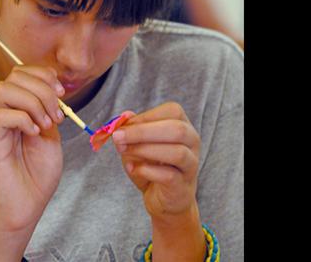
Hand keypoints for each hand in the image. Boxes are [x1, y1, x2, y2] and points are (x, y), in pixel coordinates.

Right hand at [0, 65, 64, 232]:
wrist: (25, 207)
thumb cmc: (37, 173)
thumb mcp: (52, 134)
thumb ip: (49, 111)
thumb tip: (53, 90)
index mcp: (17, 107)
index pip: (22, 72)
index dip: (43, 74)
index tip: (61, 93)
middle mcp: (3, 111)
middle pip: (14, 75)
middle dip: (42, 88)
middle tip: (56, 114)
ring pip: (4, 89)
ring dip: (32, 102)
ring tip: (45, 124)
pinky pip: (1, 115)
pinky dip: (23, 119)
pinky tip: (34, 133)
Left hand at [112, 102, 200, 220]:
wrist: (163, 199)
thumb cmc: (151, 165)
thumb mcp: (137, 143)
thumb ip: (132, 129)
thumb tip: (125, 116)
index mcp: (183, 125)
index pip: (173, 111)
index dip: (147, 116)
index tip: (123, 125)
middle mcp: (192, 143)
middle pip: (177, 129)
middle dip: (143, 132)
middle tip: (118, 137)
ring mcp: (191, 165)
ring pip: (177, 152)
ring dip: (145, 150)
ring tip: (124, 152)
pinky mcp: (183, 186)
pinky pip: (169, 175)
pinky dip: (147, 170)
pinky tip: (133, 169)